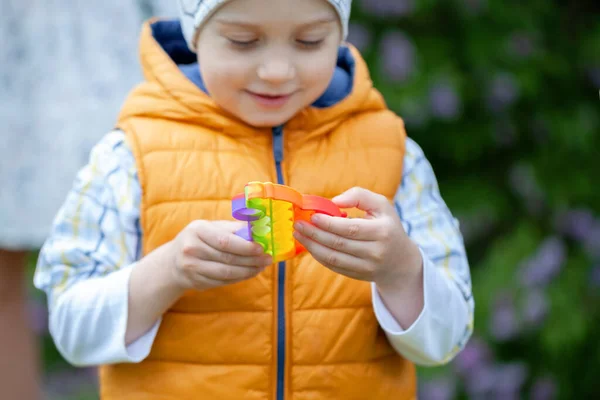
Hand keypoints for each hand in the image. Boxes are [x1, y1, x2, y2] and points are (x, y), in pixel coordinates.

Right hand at [169, 220, 271, 290]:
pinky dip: (239, 278)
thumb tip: (259, 229)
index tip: (262, 249)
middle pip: (228, 258)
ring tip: (261, 267)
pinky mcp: (196, 282)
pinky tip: (249, 273)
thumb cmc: (200, 239)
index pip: (225, 241)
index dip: (245, 247)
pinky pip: (223, 282)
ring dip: (248, 271)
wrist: (173, 261)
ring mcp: (192, 268)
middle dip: (251, 260)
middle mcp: (191, 249)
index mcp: (197, 230)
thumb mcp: (212, 227)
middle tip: (267, 259)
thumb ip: (234, 228)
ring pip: (227, 273)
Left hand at [292, 187, 421, 289]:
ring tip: (298, 234)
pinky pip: (334, 266)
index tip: (312, 216)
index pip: (350, 228)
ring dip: (312, 246)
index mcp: (382, 232)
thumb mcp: (381, 206)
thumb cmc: (387, 226)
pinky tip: (309, 245)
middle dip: (315, 234)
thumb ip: (359, 196)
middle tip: (298, 224)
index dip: (329, 223)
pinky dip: (318, 256)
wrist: (400, 261)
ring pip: (333, 258)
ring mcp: (366, 267)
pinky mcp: (358, 276)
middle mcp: (375, 252)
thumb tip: (334, 201)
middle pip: (338, 244)